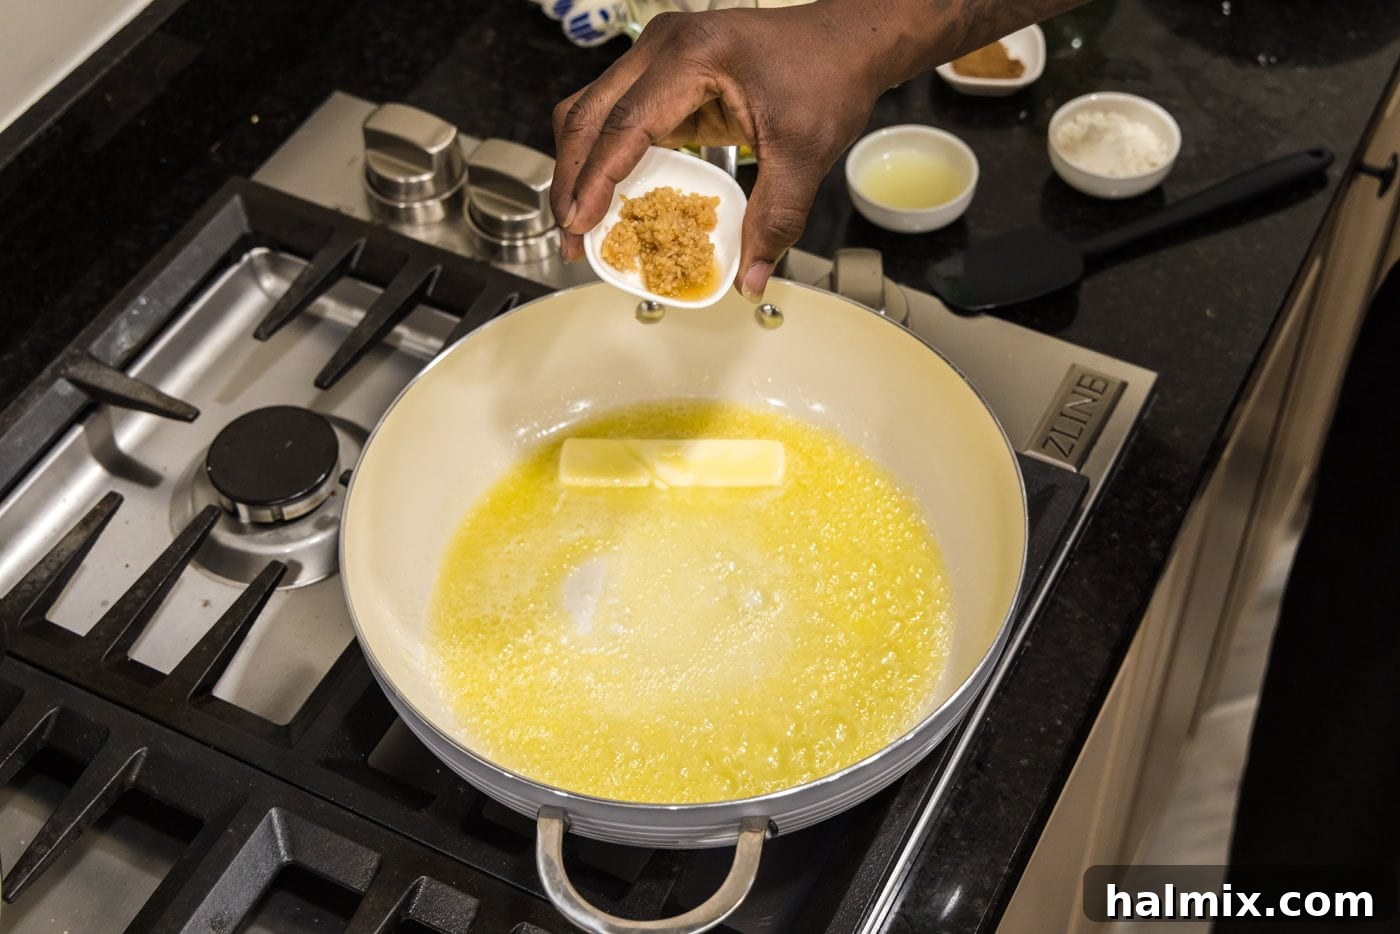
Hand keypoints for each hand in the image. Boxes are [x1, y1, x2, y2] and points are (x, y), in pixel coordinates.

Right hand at [550, 3, 894, 300]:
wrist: (848, 41)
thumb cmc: (829, 75)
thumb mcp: (805, 154)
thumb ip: (774, 219)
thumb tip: (751, 278)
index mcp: (693, 56)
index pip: (625, 124)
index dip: (595, 180)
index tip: (579, 224)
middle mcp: (664, 47)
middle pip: (588, 114)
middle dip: (572, 179)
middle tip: (572, 237)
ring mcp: (659, 57)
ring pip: (592, 111)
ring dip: (581, 166)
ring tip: (582, 221)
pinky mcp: (665, 74)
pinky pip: (618, 114)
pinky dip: (605, 155)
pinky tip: (609, 196)